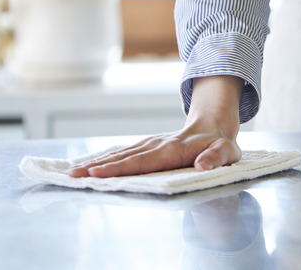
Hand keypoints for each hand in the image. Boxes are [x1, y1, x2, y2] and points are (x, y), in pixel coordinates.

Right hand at [69, 75, 243, 177]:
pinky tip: (89, 164)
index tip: (98, 174)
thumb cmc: (221, 144)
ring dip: (97, 162)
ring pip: (121, 153)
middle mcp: (158, 144)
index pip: (144, 161)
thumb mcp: (227, 152)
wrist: (215, 125)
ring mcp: (151, 143)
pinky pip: (123, 152)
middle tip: (73, 175)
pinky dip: (105, 158)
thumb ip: (216, 158)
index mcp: (174, 149)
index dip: (121, 168)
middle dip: (98, 167)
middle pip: (125, 157)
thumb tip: (202, 166)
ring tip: (73, 171)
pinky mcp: (148, 145)